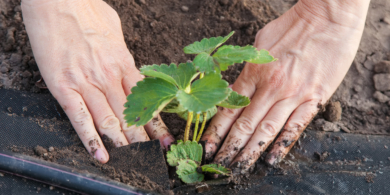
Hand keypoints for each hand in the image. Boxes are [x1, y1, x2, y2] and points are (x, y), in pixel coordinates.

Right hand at [22, 0, 173, 162]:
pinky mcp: (63, 86)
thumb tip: (129, 68)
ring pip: (109, 121)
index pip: (147, 100)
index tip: (166, 138)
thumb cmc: (87, 10)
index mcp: (124, 63)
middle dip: (145, 139)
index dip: (158, 122)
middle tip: (156, 156)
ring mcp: (86, 83)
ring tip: (134, 161)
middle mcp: (109, 77)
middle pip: (131, 115)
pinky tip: (100, 154)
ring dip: (123, 144)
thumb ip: (124, 55)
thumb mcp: (116, 31)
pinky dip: (91, 140)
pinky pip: (79, 118)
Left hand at [201, 0, 369, 172]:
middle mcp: (270, 86)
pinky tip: (272, 159)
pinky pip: (296, 126)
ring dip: (250, 151)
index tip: (207, 146)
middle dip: (229, 147)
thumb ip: (248, 69)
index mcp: (254, 71)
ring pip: (267, 129)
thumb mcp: (259, 43)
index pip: (229, 108)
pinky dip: (283, 145)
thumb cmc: (291, 26)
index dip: (216, 130)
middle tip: (218, 165)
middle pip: (245, 124)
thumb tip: (236, 89)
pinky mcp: (314, 98)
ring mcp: (293, 94)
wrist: (327, 17)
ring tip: (238, 168)